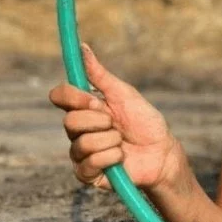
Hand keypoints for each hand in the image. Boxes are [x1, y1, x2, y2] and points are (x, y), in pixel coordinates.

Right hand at [48, 43, 182, 191]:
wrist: (162, 152)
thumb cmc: (144, 121)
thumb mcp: (124, 94)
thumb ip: (100, 75)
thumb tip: (82, 48)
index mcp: (84, 108)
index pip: (60, 96)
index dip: (74, 98)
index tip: (95, 100)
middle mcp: (77, 130)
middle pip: (69, 121)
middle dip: (100, 121)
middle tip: (116, 123)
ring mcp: (80, 152)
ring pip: (82, 143)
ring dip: (110, 140)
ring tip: (122, 141)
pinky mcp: (87, 173)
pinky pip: (88, 163)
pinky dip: (111, 157)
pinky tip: (121, 156)